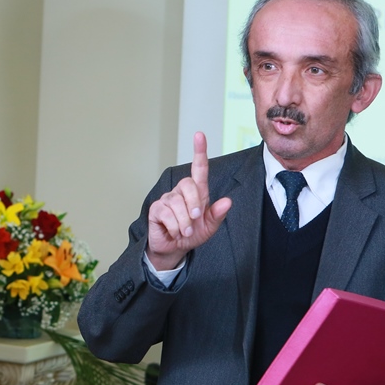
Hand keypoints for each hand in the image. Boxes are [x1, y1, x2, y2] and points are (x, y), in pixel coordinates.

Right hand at [146, 132, 231, 269]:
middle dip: (194, 204)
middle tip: (196, 219)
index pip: (199, 168)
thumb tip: (228, 201)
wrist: (174, 249)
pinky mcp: (156, 209)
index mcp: (196, 192)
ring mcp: (167, 199)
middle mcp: (181, 192)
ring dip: (185, 223)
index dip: (199, 151)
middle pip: (188, 185)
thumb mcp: (210, 227)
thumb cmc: (192, 235)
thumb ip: (218, 214)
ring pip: (178, 204)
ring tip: (185, 232)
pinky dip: (175, 227)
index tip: (199, 135)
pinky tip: (174, 232)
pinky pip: (167, 214)